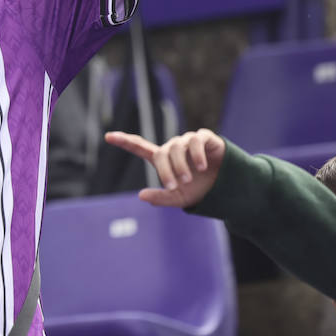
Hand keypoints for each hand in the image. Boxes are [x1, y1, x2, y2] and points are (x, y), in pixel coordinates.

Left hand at [104, 129, 225, 208]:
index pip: (140, 147)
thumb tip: (141, 195)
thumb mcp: (179, 198)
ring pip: (176, 146)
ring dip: (180, 164)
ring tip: (188, 179)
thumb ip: (161, 198)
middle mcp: (174, 148)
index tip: (108, 137)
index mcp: (164, 160)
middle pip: (161, 152)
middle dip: (165, 170)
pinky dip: (196, 153)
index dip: (124, 141)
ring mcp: (189, 141)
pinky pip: (195, 139)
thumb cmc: (201, 190)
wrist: (228, 187)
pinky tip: (201, 166)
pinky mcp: (205, 138)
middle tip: (174, 185)